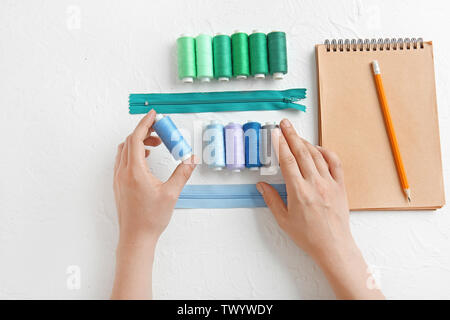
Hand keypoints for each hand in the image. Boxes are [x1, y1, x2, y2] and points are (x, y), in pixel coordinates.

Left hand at [111, 110, 195, 298]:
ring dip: (139, 142)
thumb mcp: (171, 194)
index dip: (145, 123)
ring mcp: (118, 178)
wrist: (135, 238)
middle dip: (144, 131)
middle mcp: (123, 172)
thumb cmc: (151, 219)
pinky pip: (123, 160)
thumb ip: (182, 173)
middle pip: (130, 141)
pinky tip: (147, 160)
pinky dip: (134, 153)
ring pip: (125, 150)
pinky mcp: (119, 185)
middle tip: (160, 131)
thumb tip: (191, 160)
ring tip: (156, 145)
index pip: (136, 138)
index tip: (154, 115)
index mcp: (134, 171)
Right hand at [257, 119, 383, 298]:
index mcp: (299, 192)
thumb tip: (262, 186)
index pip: (288, 161)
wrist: (333, 245)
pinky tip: (318, 149)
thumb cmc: (308, 236)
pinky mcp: (340, 186)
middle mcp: (315, 184)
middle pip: (302, 153)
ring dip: (306, 143)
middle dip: (291, 136)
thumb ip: (272, 200)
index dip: (281, 145)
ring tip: (296, 135)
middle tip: (285, 124)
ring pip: (317, 156)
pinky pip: (335, 163)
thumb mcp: (283, 220)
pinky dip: (326, 152)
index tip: (276, 134)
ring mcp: (329, 183)